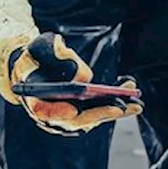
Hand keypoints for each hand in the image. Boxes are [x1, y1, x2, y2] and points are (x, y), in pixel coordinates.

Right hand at [1, 33, 142, 136]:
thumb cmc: (33, 58)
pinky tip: (131, 94)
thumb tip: (85, 77)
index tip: (72, 110)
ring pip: (91, 118)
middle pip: (75, 119)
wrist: (31, 66)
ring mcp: (66, 115)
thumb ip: (56, 55)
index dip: (57, 112)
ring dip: (115, 111)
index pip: (42, 111)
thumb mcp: (40, 48)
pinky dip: (114, 104)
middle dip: (100, 113)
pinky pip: (98, 111)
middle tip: (120, 108)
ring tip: (136, 104)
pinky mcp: (79, 111)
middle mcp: (50, 114)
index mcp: (32, 98)